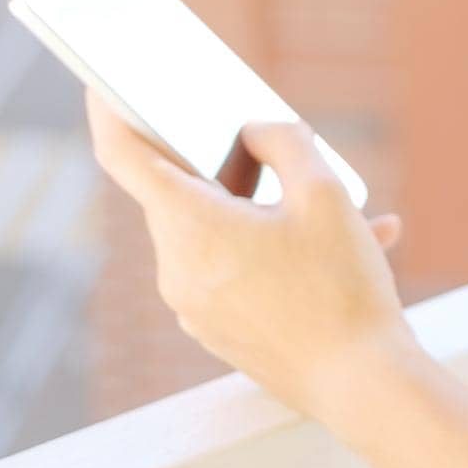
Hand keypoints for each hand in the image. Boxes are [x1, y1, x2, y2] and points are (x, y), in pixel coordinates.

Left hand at [83, 87, 421, 449]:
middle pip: (181, 191)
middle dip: (223, 160)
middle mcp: (177, 269)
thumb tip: (253, 132)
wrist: (363, 386)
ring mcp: (194, 306)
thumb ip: (283, 142)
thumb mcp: (325, 194)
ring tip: (336, 202)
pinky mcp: (218, 329)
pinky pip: (235, 267)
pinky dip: (274, 246)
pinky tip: (347, 243)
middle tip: (265, 137)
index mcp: (192, 228)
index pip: (125, 157)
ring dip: (263, 205)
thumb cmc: (343, 287)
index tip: (103, 82)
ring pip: (216, 229)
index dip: (110, 111)